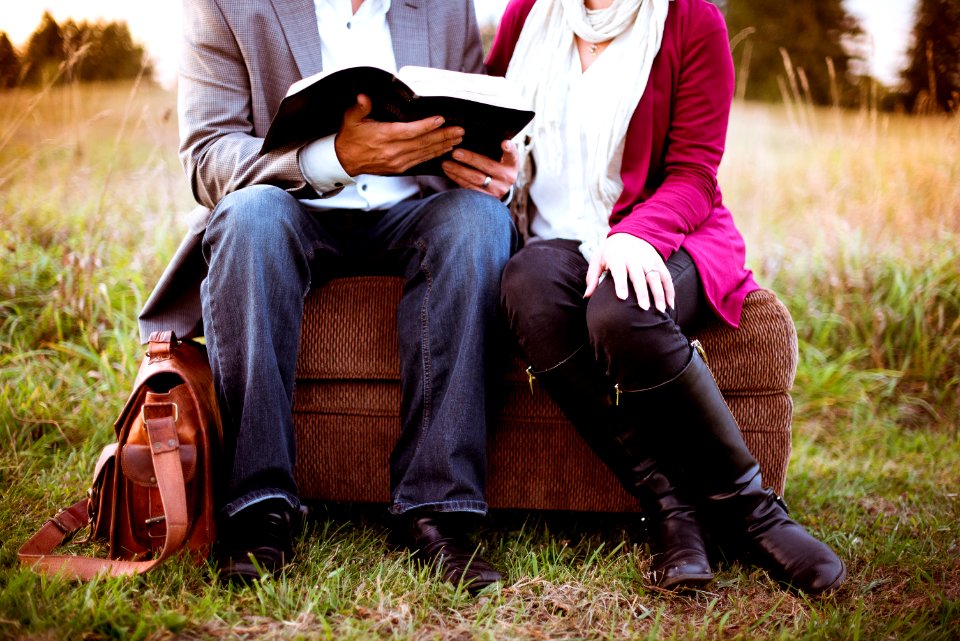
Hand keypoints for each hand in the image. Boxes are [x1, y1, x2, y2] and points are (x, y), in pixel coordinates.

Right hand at [334, 94, 464, 175]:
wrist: (345, 160)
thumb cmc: (350, 138)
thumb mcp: (351, 118)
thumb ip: (360, 107)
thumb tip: (364, 97)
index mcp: (383, 137)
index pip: (409, 131)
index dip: (426, 126)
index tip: (440, 119)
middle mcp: (393, 151)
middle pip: (423, 143)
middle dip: (443, 136)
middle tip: (459, 130)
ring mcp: (398, 161)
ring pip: (425, 153)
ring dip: (442, 146)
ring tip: (457, 139)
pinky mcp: (400, 168)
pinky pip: (421, 161)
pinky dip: (434, 155)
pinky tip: (444, 150)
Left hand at [440, 139, 518, 199]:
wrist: (499, 188)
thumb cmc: (497, 166)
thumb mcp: (501, 159)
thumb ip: (495, 149)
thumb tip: (479, 133)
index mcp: (511, 165)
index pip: (512, 155)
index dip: (509, 149)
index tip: (504, 143)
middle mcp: (507, 178)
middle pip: (487, 166)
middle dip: (470, 159)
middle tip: (455, 153)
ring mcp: (497, 190)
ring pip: (476, 179)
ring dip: (459, 170)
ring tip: (446, 163)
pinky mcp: (486, 199)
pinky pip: (469, 188)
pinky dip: (457, 179)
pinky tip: (449, 172)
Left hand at [583, 233, 674, 311]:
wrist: (630, 233)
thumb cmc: (610, 251)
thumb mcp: (598, 259)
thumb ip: (592, 277)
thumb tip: (587, 296)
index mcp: (617, 257)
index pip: (619, 271)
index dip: (621, 284)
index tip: (623, 298)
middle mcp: (634, 258)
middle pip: (639, 276)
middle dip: (642, 292)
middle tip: (643, 309)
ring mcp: (648, 260)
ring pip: (655, 277)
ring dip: (659, 294)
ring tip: (660, 310)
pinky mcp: (658, 262)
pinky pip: (666, 276)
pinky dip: (670, 290)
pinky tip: (670, 304)